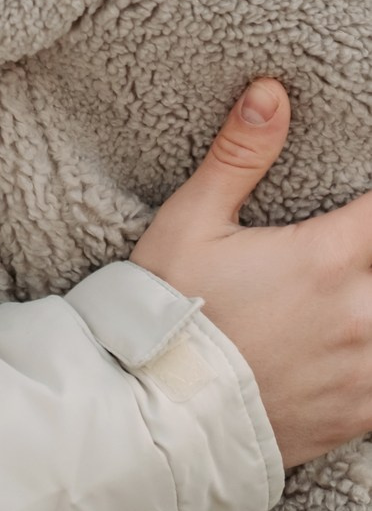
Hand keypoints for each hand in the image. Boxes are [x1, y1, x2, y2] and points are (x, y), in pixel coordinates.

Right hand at [133, 78, 371, 468]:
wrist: (159, 417)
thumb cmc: (170, 312)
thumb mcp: (192, 221)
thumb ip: (240, 155)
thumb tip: (272, 93)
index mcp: (324, 260)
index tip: (360, 201)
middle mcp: (358, 315)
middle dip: (369, 255)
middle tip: (344, 255)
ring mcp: (364, 371)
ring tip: (349, 295)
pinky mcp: (359, 415)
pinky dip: (371, 354)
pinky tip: (349, 345)